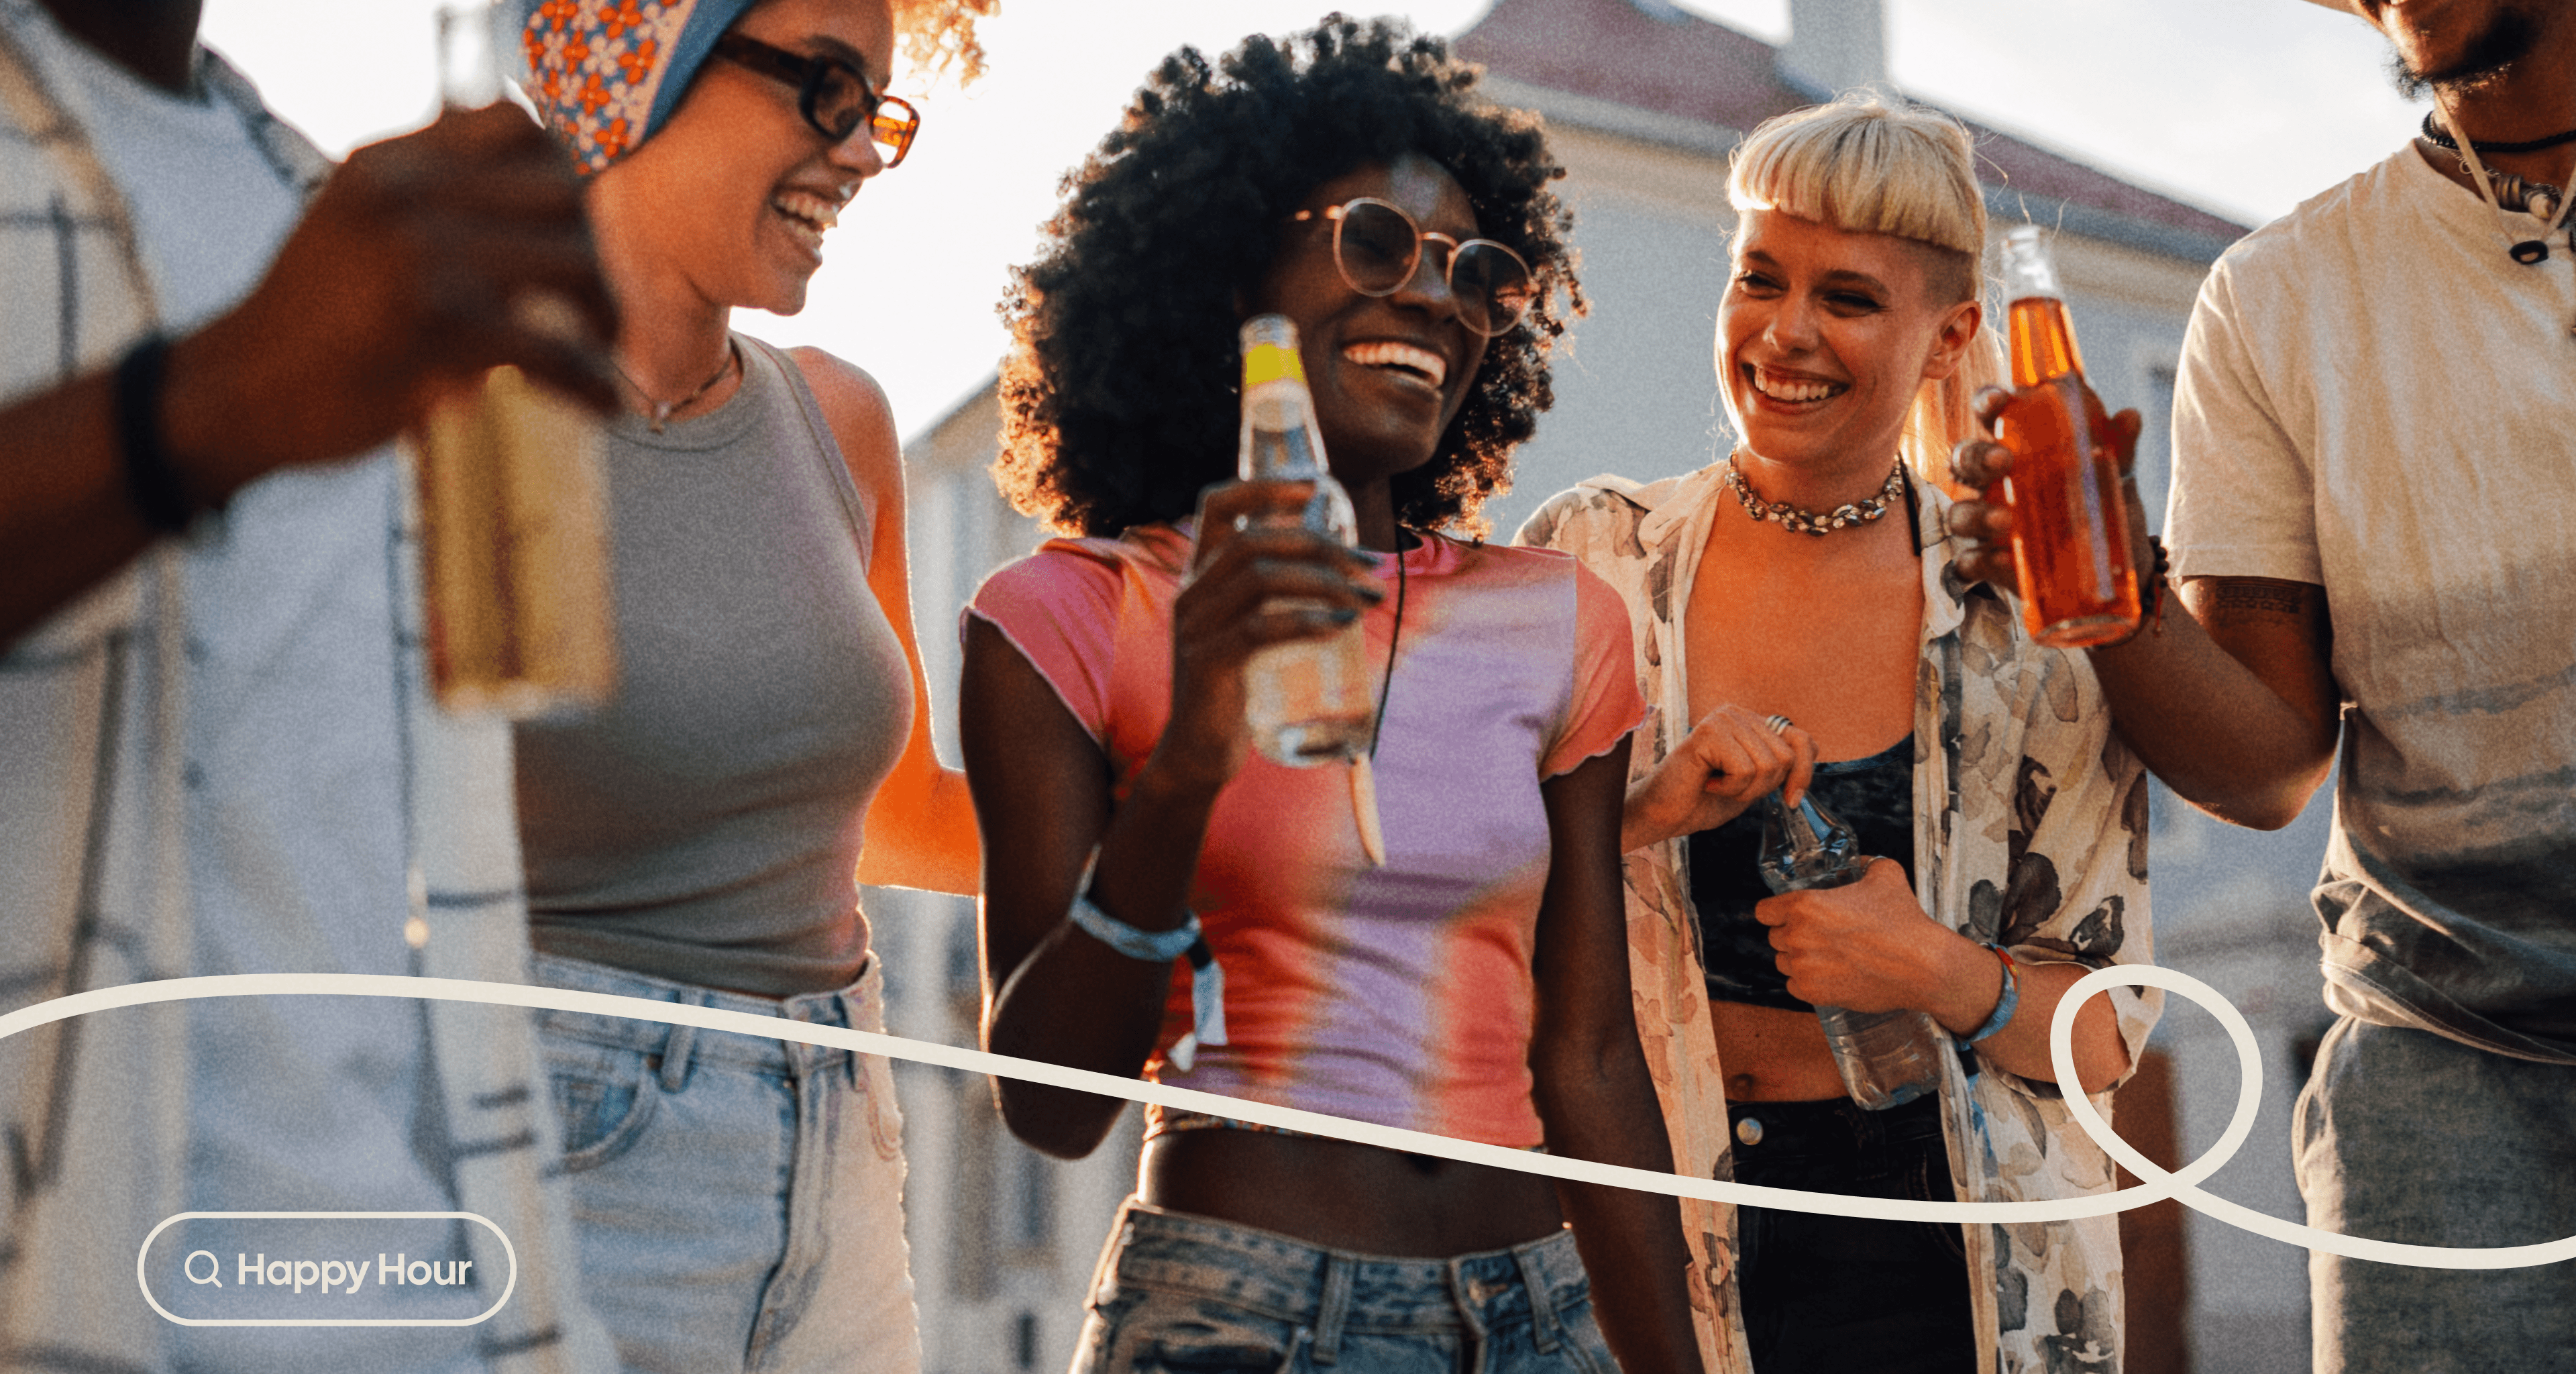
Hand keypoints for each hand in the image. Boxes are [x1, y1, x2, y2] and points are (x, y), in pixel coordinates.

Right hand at [161, 103, 617, 503]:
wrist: (235, 392)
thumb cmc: (311, 321)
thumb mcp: (358, 224)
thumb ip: (432, 199)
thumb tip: (549, 195)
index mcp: (389, 163)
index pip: (515, 124)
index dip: (562, 174)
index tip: (570, 229)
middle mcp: (408, 196)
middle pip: (562, 192)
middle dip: (594, 251)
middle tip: (595, 304)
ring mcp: (424, 258)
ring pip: (574, 261)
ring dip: (605, 311)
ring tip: (603, 347)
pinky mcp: (440, 331)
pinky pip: (555, 348)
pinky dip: (590, 380)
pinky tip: (602, 402)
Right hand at [1145, 480, 1384, 793]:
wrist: (1198, 754)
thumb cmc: (1236, 690)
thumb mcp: (1250, 634)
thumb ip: (1275, 601)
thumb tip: (1345, 573)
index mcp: (1200, 577)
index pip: (1217, 505)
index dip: (1264, 487)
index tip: (1316, 488)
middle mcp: (1192, 594)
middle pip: (1254, 541)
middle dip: (1320, 544)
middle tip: (1370, 565)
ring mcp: (1196, 628)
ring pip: (1260, 579)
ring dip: (1324, 581)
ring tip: (1367, 598)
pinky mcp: (1208, 664)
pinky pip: (1259, 628)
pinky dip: (1307, 620)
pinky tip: (1340, 624)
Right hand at [1621, 705, 1813, 850]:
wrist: (1663, 814)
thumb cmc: (1704, 800)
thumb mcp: (1755, 783)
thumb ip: (1780, 765)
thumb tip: (1812, 751)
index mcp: (1751, 722)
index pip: (1802, 740)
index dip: (1803, 773)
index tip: (1790, 800)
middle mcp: (1738, 713)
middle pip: (1786, 757)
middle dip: (1764, 787)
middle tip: (1731, 789)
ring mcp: (1723, 719)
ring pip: (1768, 765)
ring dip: (1744, 789)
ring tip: (1717, 785)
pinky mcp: (1709, 732)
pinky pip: (1745, 769)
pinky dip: (1729, 788)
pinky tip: (1707, 783)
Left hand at [1755, 859, 1961, 1012]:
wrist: (1923, 966)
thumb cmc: (1904, 921)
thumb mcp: (1886, 875)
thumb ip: (1866, 864)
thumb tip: (1859, 863)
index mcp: (1805, 906)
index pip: (1764, 911)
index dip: (1775, 911)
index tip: (1787, 914)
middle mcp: (1798, 936)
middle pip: (1775, 936)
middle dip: (1792, 934)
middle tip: (1819, 934)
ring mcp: (1805, 967)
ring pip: (1784, 962)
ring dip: (1799, 958)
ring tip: (1826, 955)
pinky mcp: (1815, 993)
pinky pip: (1794, 985)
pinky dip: (1807, 981)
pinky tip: (1827, 973)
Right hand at [1945, 385, 2146, 589]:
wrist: (2112, 562)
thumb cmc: (2099, 503)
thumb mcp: (2114, 474)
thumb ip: (2118, 447)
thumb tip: (2130, 417)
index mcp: (2019, 447)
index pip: (1993, 416)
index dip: (1987, 403)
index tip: (1998, 400)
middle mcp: (1993, 483)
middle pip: (1965, 461)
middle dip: (1977, 457)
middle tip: (2004, 461)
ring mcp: (1987, 523)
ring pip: (1959, 513)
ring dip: (1976, 513)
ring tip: (2007, 521)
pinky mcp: (1990, 563)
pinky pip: (1969, 561)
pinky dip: (1979, 561)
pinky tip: (2002, 561)